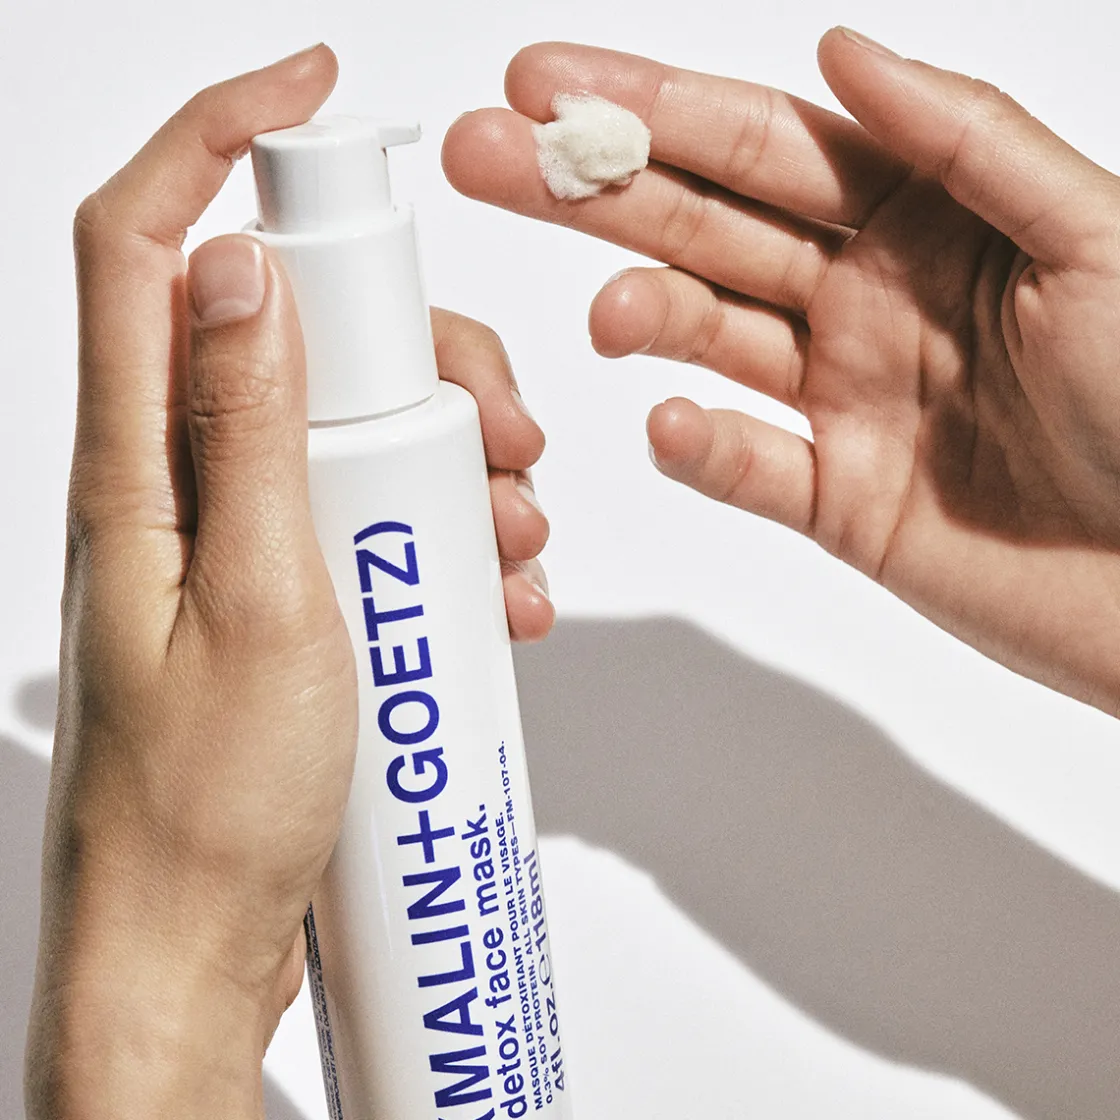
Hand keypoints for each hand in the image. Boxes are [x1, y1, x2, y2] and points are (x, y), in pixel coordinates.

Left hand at [26, 47, 550, 1119]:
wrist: (192, 945)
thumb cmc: (208, 810)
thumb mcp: (258, 607)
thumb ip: (241, 432)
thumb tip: (235, 269)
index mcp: (140, 468)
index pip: (144, 243)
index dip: (215, 136)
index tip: (314, 87)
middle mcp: (177, 485)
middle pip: (289, 334)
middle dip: (416, 351)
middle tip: (506, 426)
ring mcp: (233, 538)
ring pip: (345, 424)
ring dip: (450, 454)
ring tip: (518, 538)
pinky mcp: (280, 590)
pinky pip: (363, 511)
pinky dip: (441, 526)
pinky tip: (496, 584)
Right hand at [444, 32, 1119, 714]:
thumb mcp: (1092, 239)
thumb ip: (964, 142)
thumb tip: (842, 53)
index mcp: (921, 221)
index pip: (761, 146)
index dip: (652, 111)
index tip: (551, 84)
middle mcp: (863, 300)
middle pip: (703, 227)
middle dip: (592, 190)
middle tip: (491, 157)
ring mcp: (842, 401)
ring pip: (709, 338)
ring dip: (643, 316)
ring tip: (607, 317)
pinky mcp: (836, 499)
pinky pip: (746, 466)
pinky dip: (701, 448)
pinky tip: (668, 424)